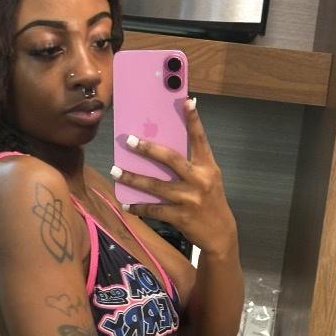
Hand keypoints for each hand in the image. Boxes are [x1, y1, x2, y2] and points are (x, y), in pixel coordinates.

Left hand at [112, 99, 236, 257]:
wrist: (220, 234)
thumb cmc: (211, 201)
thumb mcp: (208, 178)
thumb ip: (192, 163)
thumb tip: (165, 148)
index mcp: (207, 167)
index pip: (200, 139)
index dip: (194, 120)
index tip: (186, 101)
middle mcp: (199, 180)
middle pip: (170, 159)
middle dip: (148, 149)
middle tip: (129, 141)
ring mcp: (188, 199)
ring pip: (155, 186)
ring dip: (133, 178)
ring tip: (116, 171)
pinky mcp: (180, 216)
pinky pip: (154, 209)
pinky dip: (138, 207)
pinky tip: (126, 204)